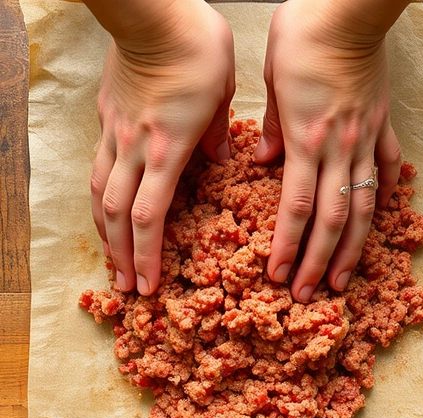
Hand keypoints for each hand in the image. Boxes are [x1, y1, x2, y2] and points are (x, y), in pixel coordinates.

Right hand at [88, 0, 234, 294]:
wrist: (152, 12)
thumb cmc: (197, 49)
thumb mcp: (223, 94)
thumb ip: (216, 133)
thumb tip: (216, 158)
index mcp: (168, 148)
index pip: (151, 215)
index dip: (147, 255)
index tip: (149, 283)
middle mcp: (136, 147)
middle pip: (119, 214)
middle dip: (122, 255)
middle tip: (128, 288)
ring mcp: (116, 132)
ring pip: (101, 193)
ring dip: (106, 233)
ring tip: (112, 262)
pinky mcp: (107, 117)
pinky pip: (100, 166)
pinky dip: (102, 197)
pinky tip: (107, 211)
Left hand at [255, 0, 405, 301]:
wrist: (349, 9)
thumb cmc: (303, 35)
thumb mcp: (273, 80)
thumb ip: (272, 126)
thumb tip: (264, 159)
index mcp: (308, 137)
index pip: (298, 206)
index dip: (288, 245)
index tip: (278, 275)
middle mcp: (340, 146)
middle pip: (333, 218)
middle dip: (318, 261)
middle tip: (308, 295)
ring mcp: (367, 139)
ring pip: (364, 206)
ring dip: (351, 248)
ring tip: (342, 278)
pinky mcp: (382, 126)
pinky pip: (386, 169)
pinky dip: (383, 196)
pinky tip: (378, 218)